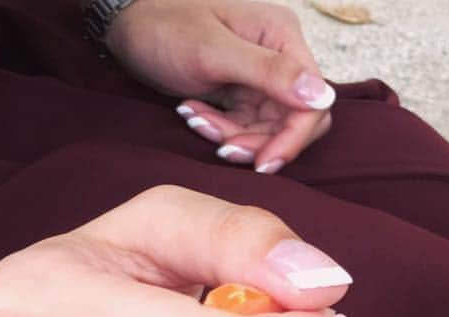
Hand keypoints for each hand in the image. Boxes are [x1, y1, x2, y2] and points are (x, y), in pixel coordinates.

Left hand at [106, 0, 333, 172]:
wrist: (126, 21)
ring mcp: (261, 76)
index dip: (293, 138)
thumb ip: (269, 72)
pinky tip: (192, 114)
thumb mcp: (213, 51)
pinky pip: (245, 127)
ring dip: (233, 138)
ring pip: (268, 130)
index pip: (313, 102)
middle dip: (260, 143)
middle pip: (295, 121)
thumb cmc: (164, 24)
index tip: (263, 164)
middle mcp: (279, 56)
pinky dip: (221, 130)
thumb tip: (321, 95)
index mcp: (282, 36)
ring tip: (195, 120)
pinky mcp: (242, 92)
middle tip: (223, 150)